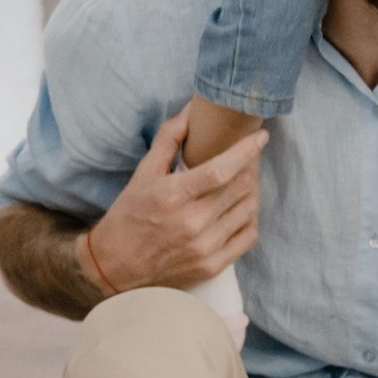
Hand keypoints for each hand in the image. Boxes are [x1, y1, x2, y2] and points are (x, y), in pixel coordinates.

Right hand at [84, 107, 266, 292]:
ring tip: (240, 183)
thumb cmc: (130, 214)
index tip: (260, 137)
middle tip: (245, 160)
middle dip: (248, 168)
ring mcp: (205, 247)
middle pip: (240, 187)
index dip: (245, 151)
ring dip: (249, 191)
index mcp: (173, 195)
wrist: (116, 266)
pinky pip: (248, 236)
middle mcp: (192, 222)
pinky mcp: (212, 265)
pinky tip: (238, 210)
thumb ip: (169, 139)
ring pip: (248, 209)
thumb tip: (192, 110)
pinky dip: (249, 219)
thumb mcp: (143, 172)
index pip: (220, 170)